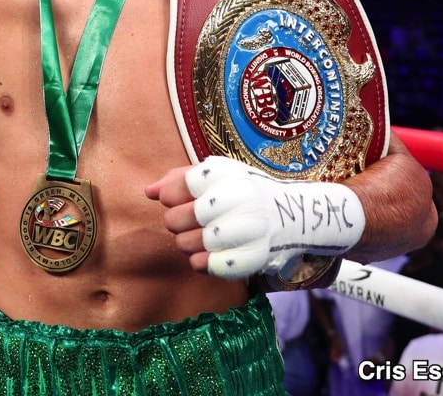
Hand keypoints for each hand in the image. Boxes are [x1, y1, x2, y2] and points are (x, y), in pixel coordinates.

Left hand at [147, 156, 365, 279]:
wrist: (294, 217)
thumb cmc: (245, 193)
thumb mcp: (218, 176)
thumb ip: (180, 179)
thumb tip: (148, 192)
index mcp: (230, 174)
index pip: (179, 186)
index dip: (170, 195)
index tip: (178, 197)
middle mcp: (242, 200)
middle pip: (177, 219)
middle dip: (175, 222)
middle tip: (187, 221)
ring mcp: (249, 231)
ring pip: (188, 246)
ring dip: (187, 244)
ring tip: (201, 237)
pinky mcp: (253, 258)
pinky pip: (206, 267)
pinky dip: (202, 263)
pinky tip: (211, 253)